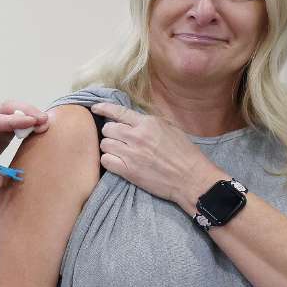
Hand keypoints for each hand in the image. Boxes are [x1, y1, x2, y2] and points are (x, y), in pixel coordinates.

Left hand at [0, 101, 48, 161]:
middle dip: (26, 111)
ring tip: (45, 122)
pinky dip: (27, 120)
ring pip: (11, 110)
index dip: (14, 121)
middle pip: (5, 108)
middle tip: (43, 120)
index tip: (32, 122)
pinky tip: (39, 125)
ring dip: (29, 113)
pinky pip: (14, 118)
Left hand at [91, 103, 226, 211]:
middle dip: (110, 133)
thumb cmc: (185, 153)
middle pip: (108, 129)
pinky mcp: (128, 171)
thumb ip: (150, 123)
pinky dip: (109, 161)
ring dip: (109, 147)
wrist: (191, 177)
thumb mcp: (170, 128)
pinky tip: (117, 163)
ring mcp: (131, 154)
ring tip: (118, 152)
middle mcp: (136, 136)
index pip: (118, 111)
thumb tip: (134, 119)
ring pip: (104, 144)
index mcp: (147, 123)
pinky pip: (106, 161)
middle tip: (118, 139)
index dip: (103, 108)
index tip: (95, 108)